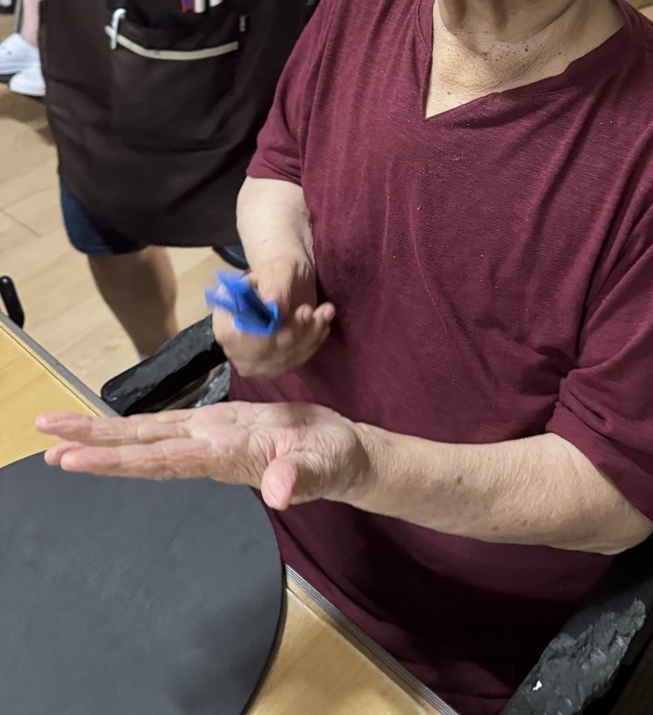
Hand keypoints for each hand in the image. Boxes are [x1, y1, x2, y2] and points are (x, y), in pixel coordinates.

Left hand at [36, 401, 369, 510]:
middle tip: (43, 439)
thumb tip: (280, 492)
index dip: (114, 459)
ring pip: (147, 437)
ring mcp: (209, 440)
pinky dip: (135, 427)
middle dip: (91, 445)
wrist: (341, 456)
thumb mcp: (321, 465)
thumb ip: (299, 477)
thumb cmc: (332, 460)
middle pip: (140, 449)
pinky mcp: (218, 427)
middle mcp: (206, 450)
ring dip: (103, 436)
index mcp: (223, 456)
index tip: (71, 460)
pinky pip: (167, 427)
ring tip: (60, 433)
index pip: (158, 459)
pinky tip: (113, 429)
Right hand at [211, 258, 334, 378]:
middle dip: (299, 333)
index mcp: (225, 319)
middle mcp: (234, 345)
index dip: (271, 333)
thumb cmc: (277, 270)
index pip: (243, 339)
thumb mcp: (277, 269)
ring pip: (285, 359)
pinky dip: (313, 344)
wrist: (285, 279)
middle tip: (322, 310)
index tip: (304, 313)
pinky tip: (323, 325)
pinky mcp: (272, 365)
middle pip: (266, 353)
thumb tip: (274, 304)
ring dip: (311, 336)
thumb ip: (275, 286)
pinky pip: (295, 362)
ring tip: (327, 311)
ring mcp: (253, 359)